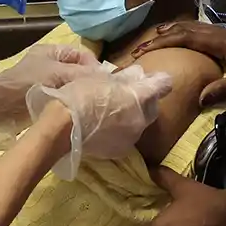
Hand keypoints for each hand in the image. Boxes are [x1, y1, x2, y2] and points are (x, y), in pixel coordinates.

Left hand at [0, 44, 100, 131]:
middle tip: (100, 95)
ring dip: (80, 93)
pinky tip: (79, 111)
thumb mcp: (57, 75)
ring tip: (91, 104)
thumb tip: (107, 78)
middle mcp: (51, 63)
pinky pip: (64, 97)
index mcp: (53, 51)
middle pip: (78, 71)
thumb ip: (82, 75)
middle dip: (89, 81)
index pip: (83, 55)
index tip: (105, 83)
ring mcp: (46, 81)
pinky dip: (71, 102)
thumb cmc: (26, 84)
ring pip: (72, 85)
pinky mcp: (43, 97)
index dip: (95, 66)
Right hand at [25, 65, 173, 178]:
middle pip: (153, 107)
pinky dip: (121, 129)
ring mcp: (132, 137)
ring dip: (133, 115)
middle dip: (146, 99)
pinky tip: (106, 125)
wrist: (63, 126)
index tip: (151, 78)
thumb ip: (123, 78)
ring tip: (114, 110)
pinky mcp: (120, 150)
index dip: (158, 80)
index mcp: (139, 97)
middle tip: (129, 92)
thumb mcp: (101, 77)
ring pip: (140, 123)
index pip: (162, 86)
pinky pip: (127, 136)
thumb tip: (137, 75)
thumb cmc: (80, 94)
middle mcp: (142, 119)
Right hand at [132, 22, 225, 106]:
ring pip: (185, 27)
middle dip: (157, 38)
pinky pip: (192, 30)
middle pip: (179, 30)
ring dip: (166, 33)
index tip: (143, 51)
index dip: (161, 43)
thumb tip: (200, 99)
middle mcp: (212, 33)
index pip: (182, 38)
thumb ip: (225, 89)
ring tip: (149, 44)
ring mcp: (215, 31)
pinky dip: (177, 33)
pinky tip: (173, 40)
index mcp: (216, 42)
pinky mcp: (218, 34)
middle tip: (138, 50)